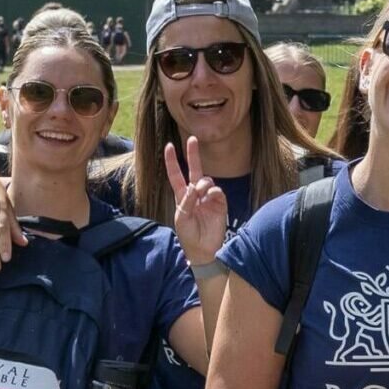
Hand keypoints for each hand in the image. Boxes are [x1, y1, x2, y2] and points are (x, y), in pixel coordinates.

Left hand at [165, 136, 229, 264]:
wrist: (204, 249)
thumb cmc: (189, 235)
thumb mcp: (182, 217)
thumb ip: (187, 201)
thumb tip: (196, 185)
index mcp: (182, 196)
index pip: (176, 175)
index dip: (172, 161)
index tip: (169, 146)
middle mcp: (195, 194)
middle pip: (194, 170)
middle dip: (193, 154)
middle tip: (193, 139)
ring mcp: (208, 198)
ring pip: (207, 180)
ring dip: (203, 183)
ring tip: (201, 193)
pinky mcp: (220, 203)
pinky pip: (217, 191)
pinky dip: (213, 192)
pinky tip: (210, 199)